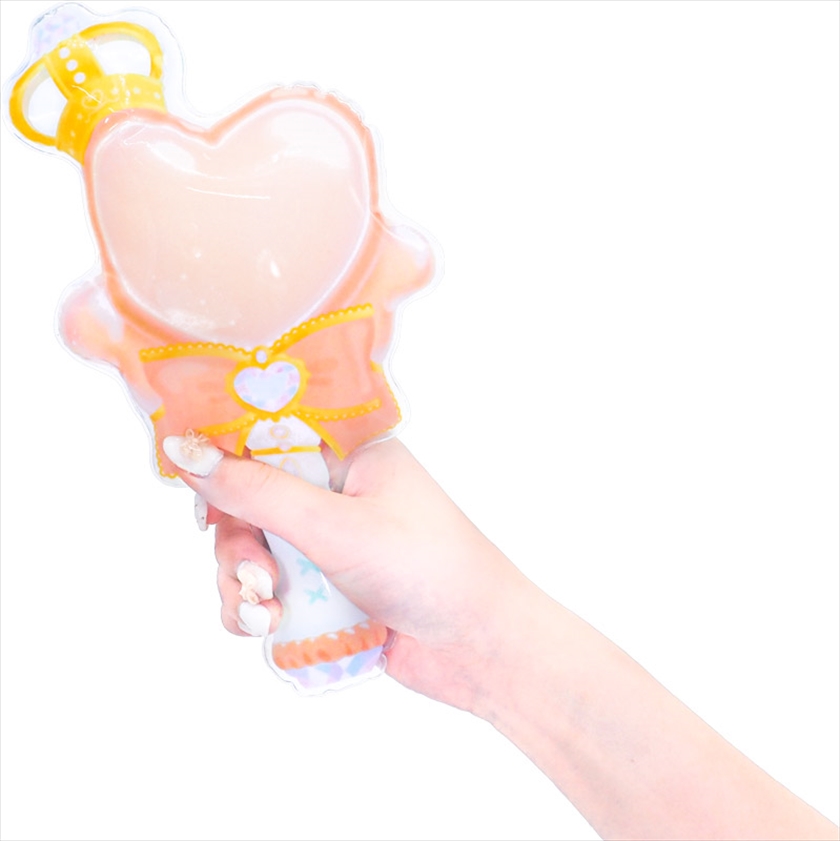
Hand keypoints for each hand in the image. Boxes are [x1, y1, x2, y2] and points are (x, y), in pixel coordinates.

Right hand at [169, 436, 525, 709]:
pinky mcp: (327, 587)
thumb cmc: (425, 567)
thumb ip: (257, 491)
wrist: (478, 645)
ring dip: (244, 584)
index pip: (266, 438)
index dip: (224, 465)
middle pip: (251, 504)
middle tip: (254, 578)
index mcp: (349, 454)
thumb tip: (185, 449)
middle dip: (239, 546)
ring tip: (264, 614)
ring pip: (254, 551)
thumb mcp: (334, 525)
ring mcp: (331, 542)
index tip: (198, 500)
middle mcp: (338, 492)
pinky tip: (265, 628)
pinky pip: (270, 590)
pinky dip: (258, 609)